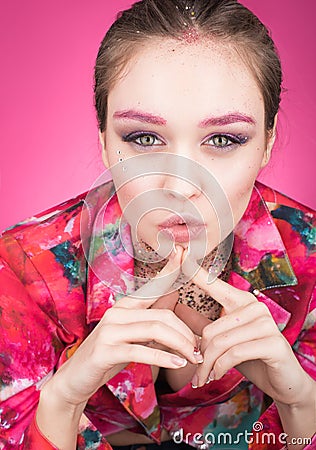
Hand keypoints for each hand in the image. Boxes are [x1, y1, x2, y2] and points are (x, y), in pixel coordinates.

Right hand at [45, 246, 198, 407]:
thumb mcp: (133, 335)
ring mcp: (110, 330)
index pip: (153, 286)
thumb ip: (153, 319)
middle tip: (200, 348)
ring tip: (194, 357)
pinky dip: (163, 358)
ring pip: (155, 330)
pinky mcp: (106, 350)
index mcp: (126, 306)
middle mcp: (117, 312)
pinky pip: (141, 351)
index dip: (170, 269)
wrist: (76, 379)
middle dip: (186, 333)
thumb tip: (175, 296)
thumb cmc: (109, 355)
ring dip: (180, 345)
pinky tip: (178, 364)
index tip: (183, 253)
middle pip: (163, 315)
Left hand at [183, 251, 312, 406]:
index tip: (180, 253)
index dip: (195, 271)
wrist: (283, 381)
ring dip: (207, 366)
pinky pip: (234, 354)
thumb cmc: (251, 357)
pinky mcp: (273, 343)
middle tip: (196, 371)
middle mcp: (255, 307)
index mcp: (241, 301)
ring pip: (220, 343)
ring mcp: (266, 323)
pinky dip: (220, 369)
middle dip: (200, 356)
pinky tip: (216, 376)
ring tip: (202, 378)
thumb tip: (177, 308)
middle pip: (211, 329)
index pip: (214, 284)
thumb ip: (202, 324)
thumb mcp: (223, 340)